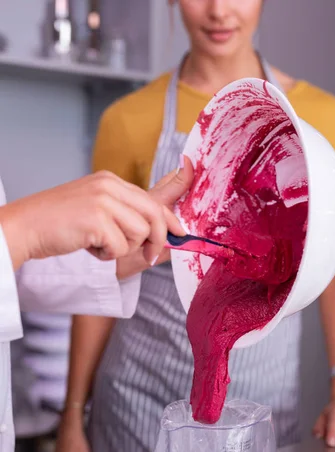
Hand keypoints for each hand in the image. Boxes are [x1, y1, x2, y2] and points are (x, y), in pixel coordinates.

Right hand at [0, 165, 189, 269]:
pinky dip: (107, 255)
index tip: (181, 231)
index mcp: (111, 182)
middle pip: (155, 214)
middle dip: (157, 240)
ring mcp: (103, 200)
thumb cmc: (59, 225)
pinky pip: (121, 246)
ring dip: (124, 249)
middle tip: (149, 258)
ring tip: (100, 245)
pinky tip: (89, 248)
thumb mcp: (96, 212)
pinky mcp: (97, 218)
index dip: (171, 216)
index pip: (153, 195)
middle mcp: (110, 186)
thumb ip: (126, 216)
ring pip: (141, 232)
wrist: (25, 228)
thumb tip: (166, 235)